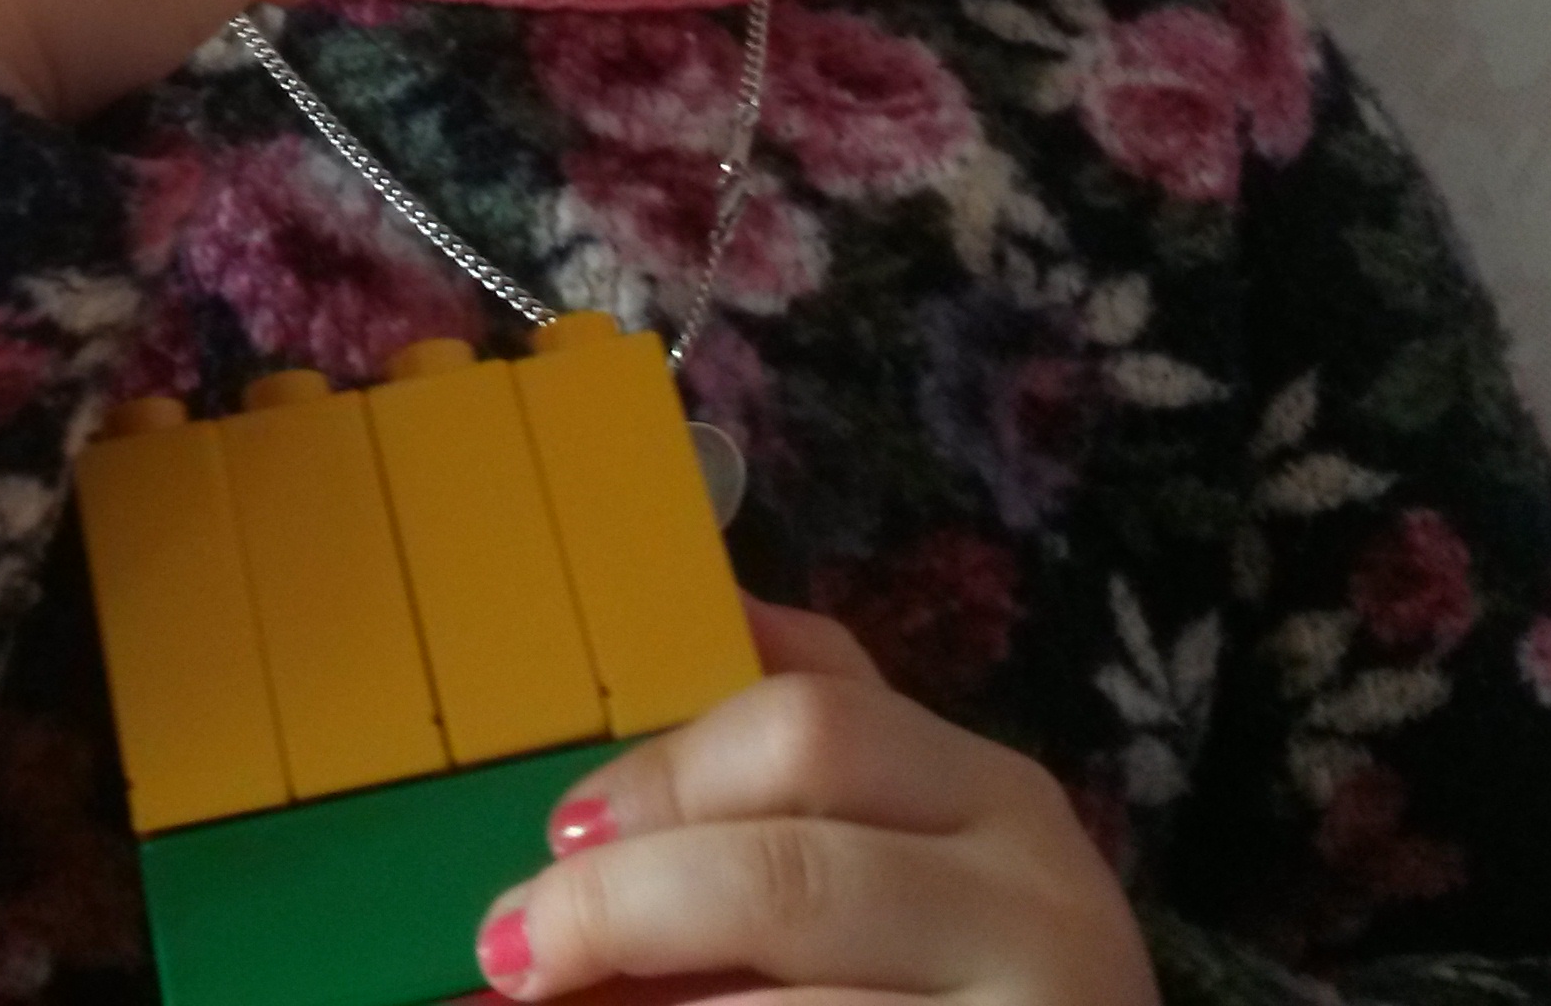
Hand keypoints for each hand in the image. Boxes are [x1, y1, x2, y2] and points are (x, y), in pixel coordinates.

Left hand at [472, 600, 1154, 1005]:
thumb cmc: (970, 960)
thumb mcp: (923, 823)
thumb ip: (824, 726)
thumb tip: (706, 589)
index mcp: (996, 797)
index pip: (811, 732)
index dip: (659, 776)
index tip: (556, 829)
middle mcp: (1032, 907)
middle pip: (784, 879)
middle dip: (624, 908)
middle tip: (518, 944)